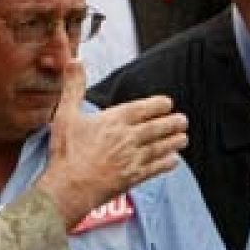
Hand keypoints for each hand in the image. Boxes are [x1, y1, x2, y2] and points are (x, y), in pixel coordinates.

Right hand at [37, 63, 188, 227]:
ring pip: (162, 147)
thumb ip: (73, 86)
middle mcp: (129, 137)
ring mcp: (133, 158)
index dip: (159, 105)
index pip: (144, 108)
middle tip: (183, 120)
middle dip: (173, 123)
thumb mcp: (65, 114)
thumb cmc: (66, 151)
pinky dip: (168, 162)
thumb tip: (74, 61)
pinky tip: (174, 160)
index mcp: (115, 120)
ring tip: (184, 137)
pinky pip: (157, 168)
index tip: (168, 103)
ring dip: (175, 141)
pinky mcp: (134, 177)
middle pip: (158, 128)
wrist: (68, 188)